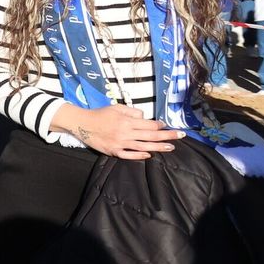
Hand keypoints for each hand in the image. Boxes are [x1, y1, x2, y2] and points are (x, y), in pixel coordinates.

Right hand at [58, 104, 182, 159]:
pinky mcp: (114, 151)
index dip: (160, 125)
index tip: (167, 125)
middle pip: (151, 136)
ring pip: (144, 147)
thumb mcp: (116, 107)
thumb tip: (145, 117)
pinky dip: (140, 156)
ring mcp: (120, 143)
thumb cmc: (100, 114)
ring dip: (159, 147)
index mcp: (126, 121)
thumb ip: (132, 111)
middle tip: (181, 135)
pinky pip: (129, 155)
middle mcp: (125, 132)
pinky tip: (149, 155)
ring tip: (171, 147)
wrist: (82, 124)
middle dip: (168, 135)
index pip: (149, 124)